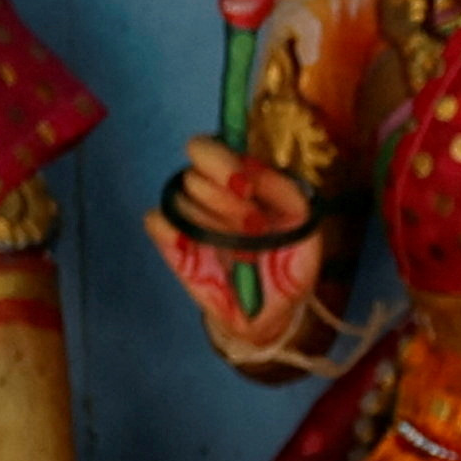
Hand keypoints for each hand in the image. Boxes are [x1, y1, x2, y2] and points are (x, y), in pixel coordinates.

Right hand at [146, 139, 331, 368]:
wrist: (270, 313)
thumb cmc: (288, 266)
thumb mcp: (304, 228)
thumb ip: (288, 193)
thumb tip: (258, 173)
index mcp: (238, 178)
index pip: (212, 147)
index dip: (223, 161)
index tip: (247, 187)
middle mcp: (209, 191)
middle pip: (194, 171)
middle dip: (223, 198)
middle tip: (253, 225)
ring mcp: (189, 216)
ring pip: (181, 198)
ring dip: (213, 223)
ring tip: (243, 250)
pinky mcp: (172, 242)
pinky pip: (156, 221)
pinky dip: (172, 231)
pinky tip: (194, 248)